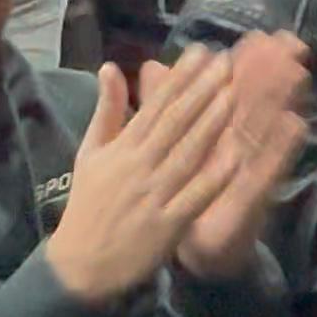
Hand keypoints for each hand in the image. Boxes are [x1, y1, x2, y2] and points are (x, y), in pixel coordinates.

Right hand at [44, 47, 248, 305]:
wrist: (80, 264)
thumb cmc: (89, 205)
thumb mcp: (90, 153)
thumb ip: (106, 110)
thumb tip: (110, 66)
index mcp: (122, 148)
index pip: (155, 105)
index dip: (180, 77)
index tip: (202, 53)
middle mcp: (139, 166)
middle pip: (175, 123)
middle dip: (201, 90)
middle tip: (226, 63)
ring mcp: (154, 195)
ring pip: (187, 153)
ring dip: (211, 124)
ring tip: (232, 95)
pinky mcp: (168, 224)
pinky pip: (195, 196)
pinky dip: (214, 176)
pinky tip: (235, 155)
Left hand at [174, 31, 312, 281]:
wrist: (186, 253)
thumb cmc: (180, 197)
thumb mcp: (163, 147)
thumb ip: (158, 106)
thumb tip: (150, 66)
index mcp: (212, 133)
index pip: (229, 90)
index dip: (243, 63)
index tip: (258, 35)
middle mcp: (233, 147)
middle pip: (254, 104)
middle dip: (270, 73)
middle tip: (290, 42)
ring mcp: (245, 171)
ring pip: (265, 128)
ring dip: (282, 101)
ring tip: (298, 71)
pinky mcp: (250, 198)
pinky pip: (267, 170)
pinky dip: (281, 148)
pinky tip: (295, 125)